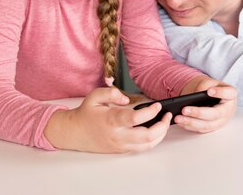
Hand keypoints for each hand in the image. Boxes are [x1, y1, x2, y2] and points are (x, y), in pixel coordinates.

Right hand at [44, 87, 170, 152]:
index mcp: (111, 120)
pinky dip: (152, 141)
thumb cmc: (86, 113)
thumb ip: (111, 93)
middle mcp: (117, 135)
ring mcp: (120, 145)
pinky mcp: (121, 150)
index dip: (150, 112)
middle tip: (167, 116)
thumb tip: (126, 99)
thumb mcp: (94, 96)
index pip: (135, 118)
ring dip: (160, 135)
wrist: (75, 133)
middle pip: (146, 136)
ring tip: (165, 123)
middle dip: (162, 126)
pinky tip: (157, 131)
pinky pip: (141, 148)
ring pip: (147, 145)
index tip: (157, 105)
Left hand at [175, 75, 236, 132]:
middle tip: (184, 109)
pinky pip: (201, 129)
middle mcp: (228, 110)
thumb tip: (193, 96)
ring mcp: (221, 121)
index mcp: (231, 95)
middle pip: (215, 114)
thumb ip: (204, 86)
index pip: (229, 93)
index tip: (210, 91)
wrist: (215, 98)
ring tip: (178, 118)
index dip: (220, 93)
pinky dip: (190, 126)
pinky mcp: (212, 127)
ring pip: (207, 125)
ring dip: (191, 122)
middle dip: (198, 113)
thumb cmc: (213, 89)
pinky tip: (180, 122)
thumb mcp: (210, 83)